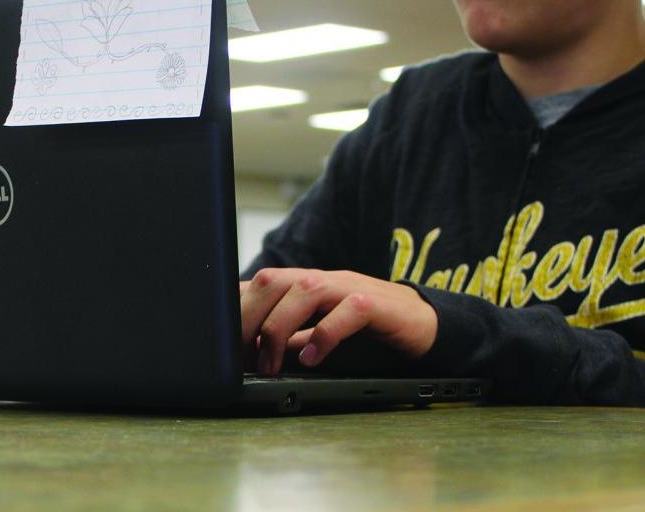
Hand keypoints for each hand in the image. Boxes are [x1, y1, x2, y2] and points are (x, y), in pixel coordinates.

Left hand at [240, 269, 437, 374]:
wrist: (423, 323)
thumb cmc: (366, 328)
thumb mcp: (317, 332)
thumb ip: (287, 337)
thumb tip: (247, 354)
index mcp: (303, 284)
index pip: (258, 284)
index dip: (234, 310)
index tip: (222, 345)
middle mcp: (322, 280)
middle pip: (273, 280)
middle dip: (248, 318)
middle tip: (241, 356)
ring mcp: (349, 288)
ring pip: (304, 290)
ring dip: (278, 329)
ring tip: (272, 365)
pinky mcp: (377, 304)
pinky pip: (348, 310)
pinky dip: (324, 334)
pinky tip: (313, 358)